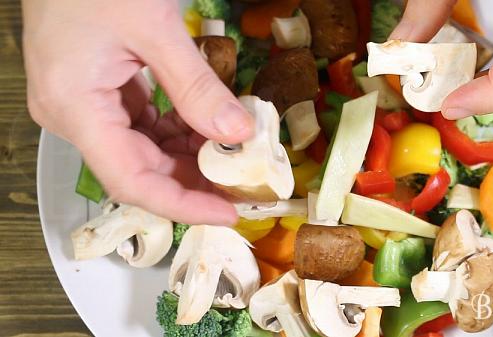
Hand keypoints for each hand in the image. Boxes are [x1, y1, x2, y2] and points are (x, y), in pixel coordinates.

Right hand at [23, 0, 253, 224]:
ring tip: (234, 159)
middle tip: (243, 188)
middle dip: (194, 181)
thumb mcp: (154, 27)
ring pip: (143, 149)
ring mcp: (84, 105)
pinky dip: (177, 130)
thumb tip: (238, 132)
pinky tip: (209, 128)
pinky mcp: (97, 91)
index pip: (131, 181)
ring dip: (189, 156)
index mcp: (75, 108)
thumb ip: (196, 85)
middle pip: (139, 169)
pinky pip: (141, 124)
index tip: (228, 213)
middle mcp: (73, 116)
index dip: (183, 204)